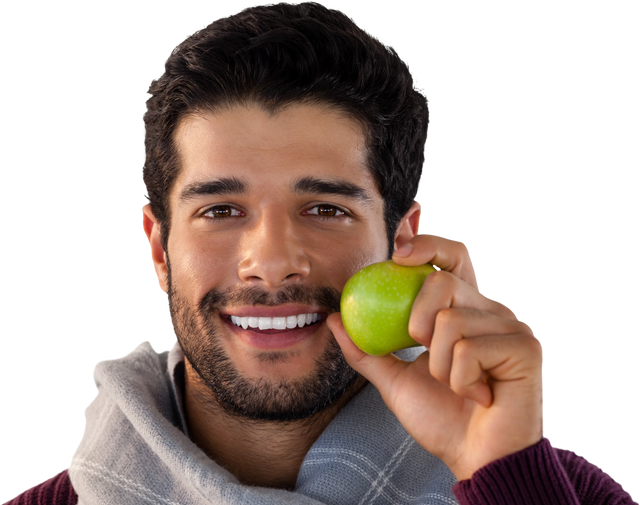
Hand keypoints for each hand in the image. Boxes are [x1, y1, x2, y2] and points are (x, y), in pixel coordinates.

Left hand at [327, 232, 544, 480]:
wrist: (475, 459)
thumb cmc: (441, 418)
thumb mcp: (395, 380)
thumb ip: (367, 349)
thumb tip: (334, 319)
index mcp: (465, 308)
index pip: (452, 255)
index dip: (428, 244)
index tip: (396, 254)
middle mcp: (492, 309)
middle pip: (442, 280)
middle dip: (416, 322)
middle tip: (424, 354)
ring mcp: (513, 326)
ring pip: (450, 320)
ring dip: (439, 366)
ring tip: (458, 386)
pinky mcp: (526, 347)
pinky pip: (468, 349)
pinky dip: (460, 381)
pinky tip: (478, 396)